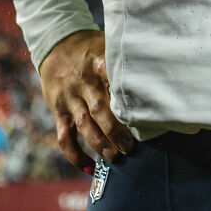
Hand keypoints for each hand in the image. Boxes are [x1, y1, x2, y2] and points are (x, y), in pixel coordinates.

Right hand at [39, 29, 134, 171]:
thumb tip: (155, 65)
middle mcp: (83, 82)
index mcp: (97, 63)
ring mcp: (69, 98)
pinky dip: (75, 154)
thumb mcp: (106, 43)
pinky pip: (64, 136)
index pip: (111, 77)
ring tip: (115, 157)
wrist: (56, 46)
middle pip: (99, 109)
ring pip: (84, 125)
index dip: (124, 93)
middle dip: (115, 130)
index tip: (141, 110)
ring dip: (99, 144)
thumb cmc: (90, 48)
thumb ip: (124, 57)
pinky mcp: (58, 110)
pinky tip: (88, 167)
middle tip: (131, 147)